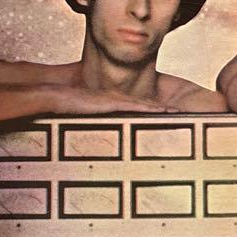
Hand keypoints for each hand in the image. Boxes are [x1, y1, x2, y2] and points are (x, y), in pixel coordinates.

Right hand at [50, 86, 176, 115]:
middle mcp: (116, 98)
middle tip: (180, 114)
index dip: (152, 109)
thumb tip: (98, 139)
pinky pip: (136, 106)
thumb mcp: (84, 116)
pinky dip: (150, 108)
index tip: (166, 114)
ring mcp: (115, 99)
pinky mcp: (112, 102)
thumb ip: (94, 122)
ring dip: (161, 108)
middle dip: (162, 108)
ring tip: (178, 113)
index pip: (136, 105)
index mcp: (111, 101)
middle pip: (145, 103)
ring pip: (144, 104)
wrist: (56, 97)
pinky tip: (162, 112)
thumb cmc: (66, 107)